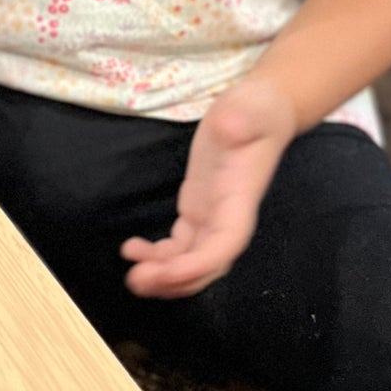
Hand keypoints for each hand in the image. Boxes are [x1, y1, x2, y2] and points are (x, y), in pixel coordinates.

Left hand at [122, 77, 296, 298]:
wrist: (258, 110)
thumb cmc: (255, 111)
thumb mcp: (247, 109)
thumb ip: (239, 120)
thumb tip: (231, 126)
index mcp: (241, 200)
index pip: (225, 244)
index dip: (199, 264)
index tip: (169, 271)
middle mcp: (229, 217)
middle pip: (206, 264)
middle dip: (175, 279)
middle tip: (138, 280)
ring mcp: (212, 218)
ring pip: (191, 261)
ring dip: (164, 275)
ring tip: (133, 276)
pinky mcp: (198, 211)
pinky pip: (180, 246)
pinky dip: (158, 256)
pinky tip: (132, 250)